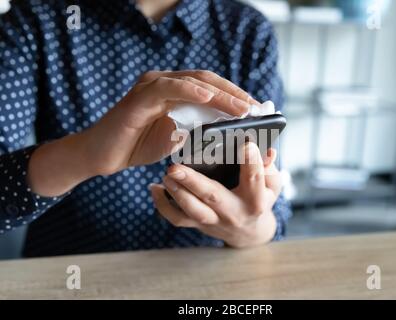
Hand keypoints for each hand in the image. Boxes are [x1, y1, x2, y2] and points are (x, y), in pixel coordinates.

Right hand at [83, 70, 257, 174]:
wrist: (100, 155)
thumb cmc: (137, 146)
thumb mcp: (176, 139)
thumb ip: (197, 131)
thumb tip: (228, 132)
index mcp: (175, 91)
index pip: (211, 87)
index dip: (235, 96)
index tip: (258, 109)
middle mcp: (164, 83)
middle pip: (208, 81)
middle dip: (235, 94)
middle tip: (257, 108)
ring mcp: (151, 86)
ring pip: (194, 82)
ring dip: (221, 95)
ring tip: (243, 107)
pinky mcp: (139, 97)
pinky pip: (168, 88)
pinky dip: (189, 90)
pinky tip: (209, 97)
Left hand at [150, 143, 281, 248]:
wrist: (248, 233)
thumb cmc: (260, 201)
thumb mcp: (272, 186)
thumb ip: (269, 169)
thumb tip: (268, 150)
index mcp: (256, 201)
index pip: (254, 180)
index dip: (251, 162)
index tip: (245, 144)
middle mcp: (233, 213)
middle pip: (212, 197)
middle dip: (192, 182)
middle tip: (175, 167)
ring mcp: (213, 221)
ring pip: (191, 211)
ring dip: (176, 193)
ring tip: (166, 174)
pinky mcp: (198, 225)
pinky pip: (177, 219)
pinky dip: (162, 205)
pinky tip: (154, 188)